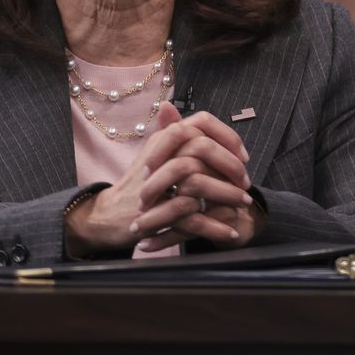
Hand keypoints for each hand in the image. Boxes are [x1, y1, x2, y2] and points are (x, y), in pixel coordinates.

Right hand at [63, 103, 251, 254]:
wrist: (108, 215)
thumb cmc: (138, 187)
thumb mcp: (158, 157)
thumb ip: (179, 140)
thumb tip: (209, 129)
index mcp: (162, 140)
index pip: (200, 122)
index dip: (227, 136)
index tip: (243, 156)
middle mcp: (158, 156)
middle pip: (202, 149)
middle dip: (231, 167)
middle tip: (246, 185)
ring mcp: (154, 184)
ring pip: (198, 182)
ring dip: (227, 196)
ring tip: (242, 206)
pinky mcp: (154, 212)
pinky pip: (192, 217)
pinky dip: (215, 227)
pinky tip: (230, 232)